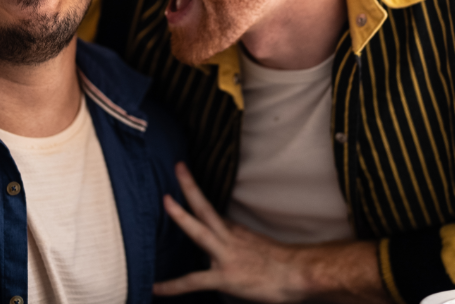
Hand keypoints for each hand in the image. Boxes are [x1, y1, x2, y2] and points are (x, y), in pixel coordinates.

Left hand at [153, 163, 388, 303]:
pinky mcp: (225, 276)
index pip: (212, 212)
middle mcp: (229, 238)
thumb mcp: (258, 248)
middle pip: (206, 207)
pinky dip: (172, 285)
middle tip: (178, 166)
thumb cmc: (284, 266)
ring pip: (199, 230)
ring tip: (164, 200)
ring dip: (181, 215)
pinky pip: (193, 281)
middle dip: (190, 186)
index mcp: (236, 232)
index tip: (185, 178)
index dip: (197, 197)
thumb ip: (240, 245)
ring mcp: (226, 255)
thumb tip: (232, 248)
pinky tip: (156, 288)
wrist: (298, 274)